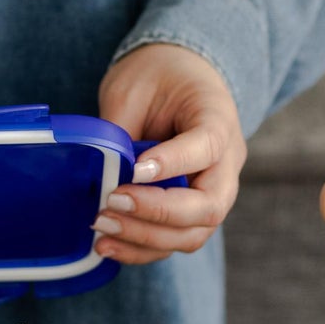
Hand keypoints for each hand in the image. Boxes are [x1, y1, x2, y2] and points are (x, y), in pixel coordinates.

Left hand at [93, 43, 246, 263]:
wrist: (180, 75)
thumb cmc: (158, 76)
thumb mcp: (134, 87)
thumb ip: (121, 130)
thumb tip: (97, 176)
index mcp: (218, 118)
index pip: (207, 146)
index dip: (172, 163)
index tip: (132, 170)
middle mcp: (227, 162)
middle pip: (209, 205)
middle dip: (158, 213)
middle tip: (112, 201)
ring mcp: (214, 191)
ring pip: (194, 233)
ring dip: (146, 238)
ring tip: (102, 227)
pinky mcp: (192, 211)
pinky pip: (174, 240)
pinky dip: (141, 249)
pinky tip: (105, 245)